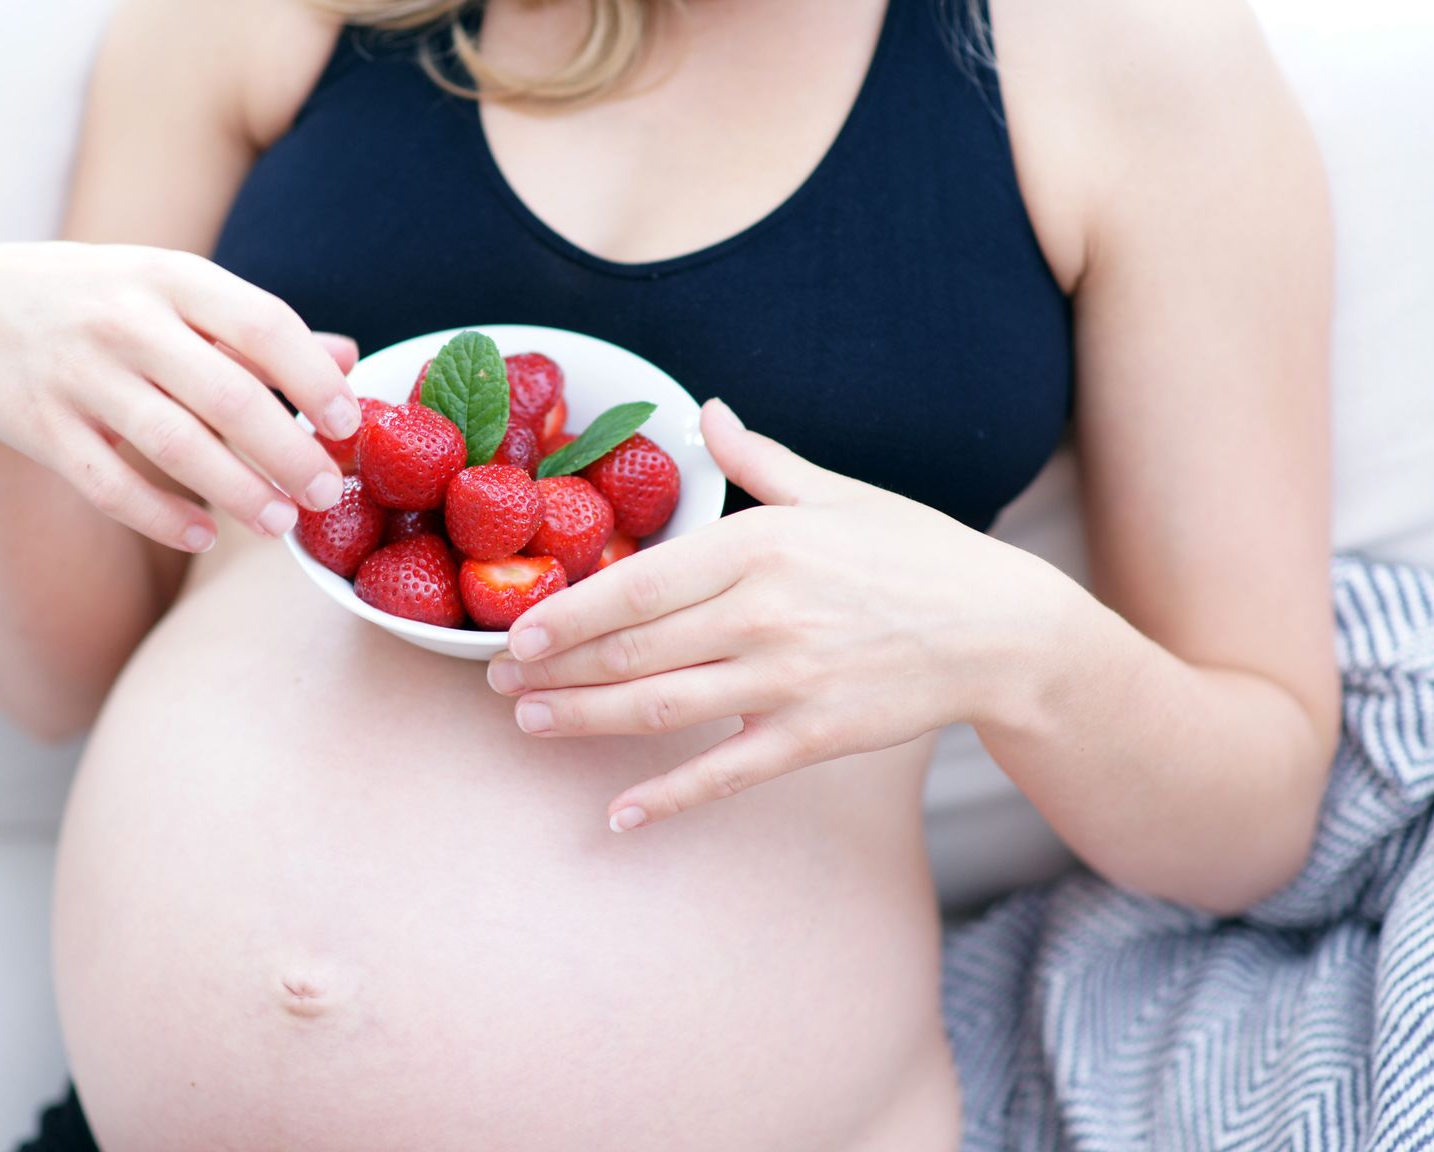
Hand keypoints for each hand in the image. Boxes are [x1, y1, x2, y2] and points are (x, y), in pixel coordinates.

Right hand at [0, 241, 361, 551]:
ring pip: (173, 445)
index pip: (261, 324)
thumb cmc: (115, 303)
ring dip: (238, 492)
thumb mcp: (182, 294)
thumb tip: (350, 358)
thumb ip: (260, 331)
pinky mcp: (41, 427)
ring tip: (282, 523)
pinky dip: (163, 517)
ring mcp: (78, 374)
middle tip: (327, 494)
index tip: (348, 425)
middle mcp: (125, 320)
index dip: (312, 379)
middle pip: (227, 396)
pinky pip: (111, 485)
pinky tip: (207, 537)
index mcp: (173, 278)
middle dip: (287, 453)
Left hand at [486, 399, 1065, 831]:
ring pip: (659, 708)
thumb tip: (700, 412)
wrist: (1002, 630)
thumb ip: (757, 462)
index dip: (566, 612)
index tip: (514, 629)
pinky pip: (723, 773)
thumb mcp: (837, 494)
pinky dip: (666, 797)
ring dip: (585, 720)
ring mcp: (788, 681)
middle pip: (633, 649)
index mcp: (762, 545)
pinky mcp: (813, 737)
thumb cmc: (915, 553)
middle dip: (554, 668)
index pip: (639, 584)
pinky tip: (617, 815)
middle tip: (499, 680)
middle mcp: (765, 613)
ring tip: (531, 722)